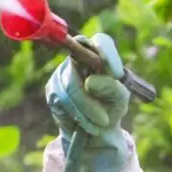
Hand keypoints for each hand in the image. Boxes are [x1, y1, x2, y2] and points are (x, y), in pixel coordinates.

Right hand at [45, 33, 131, 171]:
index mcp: (100, 54)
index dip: (106, 52)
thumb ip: (112, 89)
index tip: (116, 74)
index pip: (102, 42)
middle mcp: (79, 58)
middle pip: (79, 68)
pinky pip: (61, 101)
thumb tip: (90, 82)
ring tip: (100, 125)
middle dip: (91, 100)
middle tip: (105, 121)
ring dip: (86, 111)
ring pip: (69, 88)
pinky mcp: (52, 89)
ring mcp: (62, 72)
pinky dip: (76, 117)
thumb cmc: (111, 107)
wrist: (96, 129)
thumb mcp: (119, 99)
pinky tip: (86, 124)